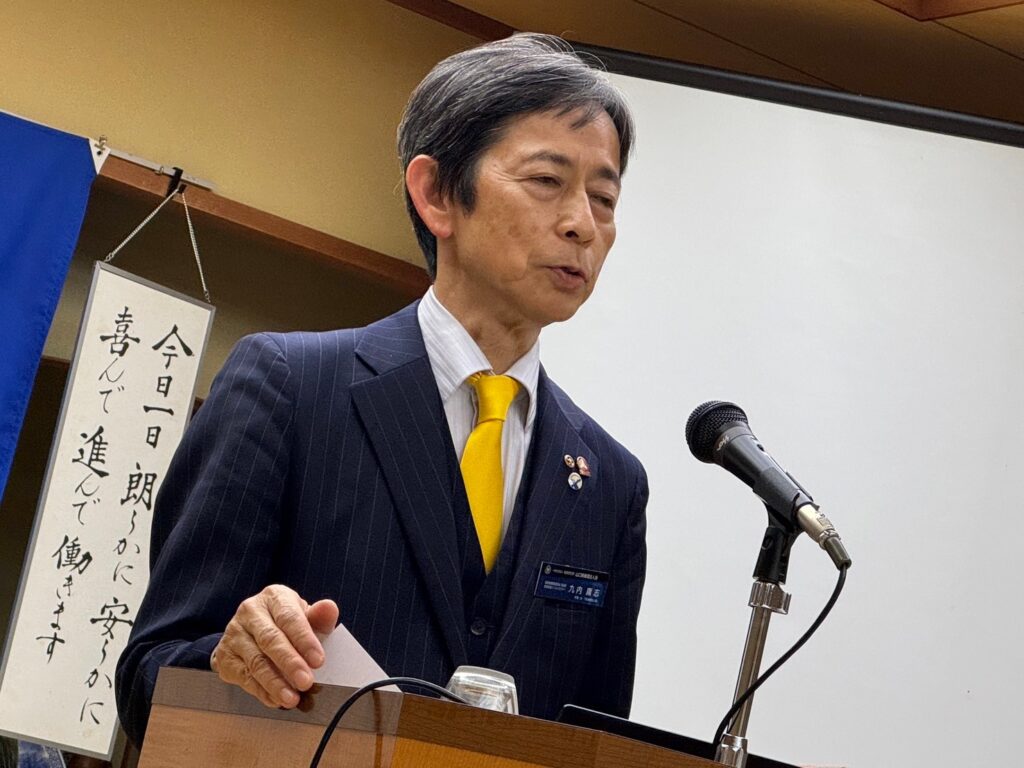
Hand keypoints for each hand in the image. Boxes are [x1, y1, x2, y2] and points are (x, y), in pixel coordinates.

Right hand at [210, 585, 338, 708]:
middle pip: (270, 640)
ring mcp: (234, 634)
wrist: (250, 629)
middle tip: (306, 682)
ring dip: (275, 683)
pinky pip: (244, 677)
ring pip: (256, 661)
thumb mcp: (304, 615)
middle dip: (290, 663)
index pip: (289, 618)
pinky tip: (275, 699)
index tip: (318, 660)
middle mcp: (250, 612)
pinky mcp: (225, 656)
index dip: (305, 640)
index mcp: (274, 597)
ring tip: (292, 698)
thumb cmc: (284, 622)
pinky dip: (262, 691)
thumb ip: (319, 617)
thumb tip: (329, 608)